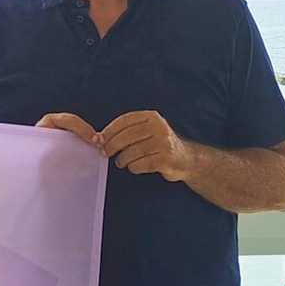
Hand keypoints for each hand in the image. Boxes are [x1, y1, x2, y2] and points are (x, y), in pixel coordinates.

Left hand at [40, 109, 192, 178]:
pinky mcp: (166, 159)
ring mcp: (164, 143)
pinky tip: (136, 166)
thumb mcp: (146, 130)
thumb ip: (126, 131)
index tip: (98, 140)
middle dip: (111, 146)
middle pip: (126, 137)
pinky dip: (134, 168)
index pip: (124, 121)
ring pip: (131, 153)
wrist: (186, 159)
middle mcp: (159, 127)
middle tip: (105, 153)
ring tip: (123, 162)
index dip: (108, 131)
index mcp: (151, 117)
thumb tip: (98, 138)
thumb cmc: (159, 144)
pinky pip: (139, 165)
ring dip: (122, 160)